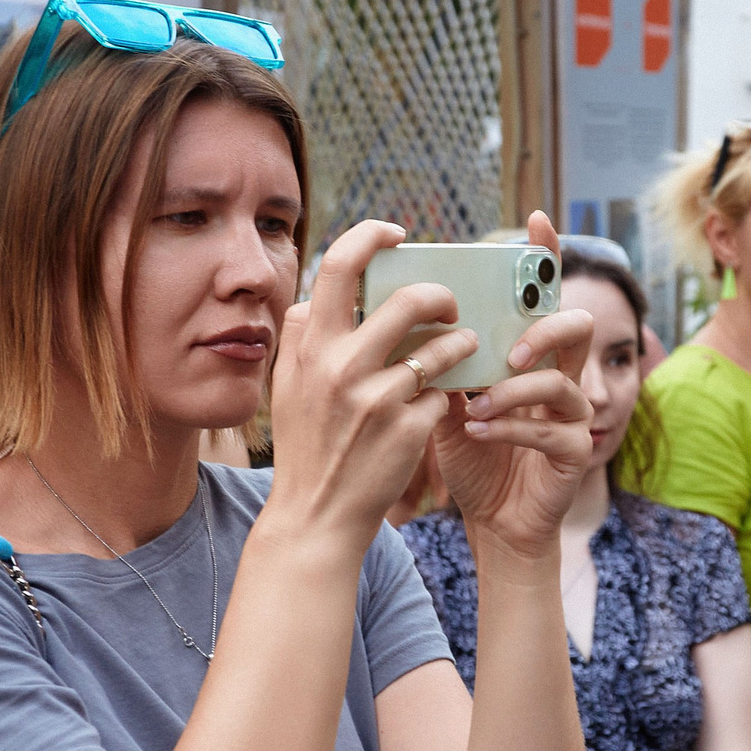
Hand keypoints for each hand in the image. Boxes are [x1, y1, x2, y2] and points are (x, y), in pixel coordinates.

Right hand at [264, 220, 474, 543]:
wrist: (316, 516)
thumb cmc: (307, 445)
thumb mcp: (287, 386)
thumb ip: (302, 336)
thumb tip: (319, 294)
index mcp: (311, 347)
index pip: (339, 265)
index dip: (372, 237)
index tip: (397, 235)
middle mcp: (342, 367)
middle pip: (408, 299)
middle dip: (440, 294)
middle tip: (449, 304)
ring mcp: (377, 399)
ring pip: (443, 346)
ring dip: (461, 342)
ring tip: (463, 348)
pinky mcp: (408, 431)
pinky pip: (443, 395)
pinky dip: (445, 397)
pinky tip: (440, 407)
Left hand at [430, 213, 595, 561]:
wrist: (493, 520)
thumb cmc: (472, 454)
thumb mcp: (444, 403)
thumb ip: (435, 362)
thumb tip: (395, 314)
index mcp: (530, 354)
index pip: (542, 297)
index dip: (546, 256)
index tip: (533, 221)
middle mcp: (559, 375)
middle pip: (577, 325)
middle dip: (543, 328)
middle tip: (508, 347)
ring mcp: (573, 413)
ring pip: (564, 379)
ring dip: (516, 388)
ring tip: (478, 402)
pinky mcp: (574, 451)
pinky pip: (550, 429)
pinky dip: (509, 427)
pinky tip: (476, 431)